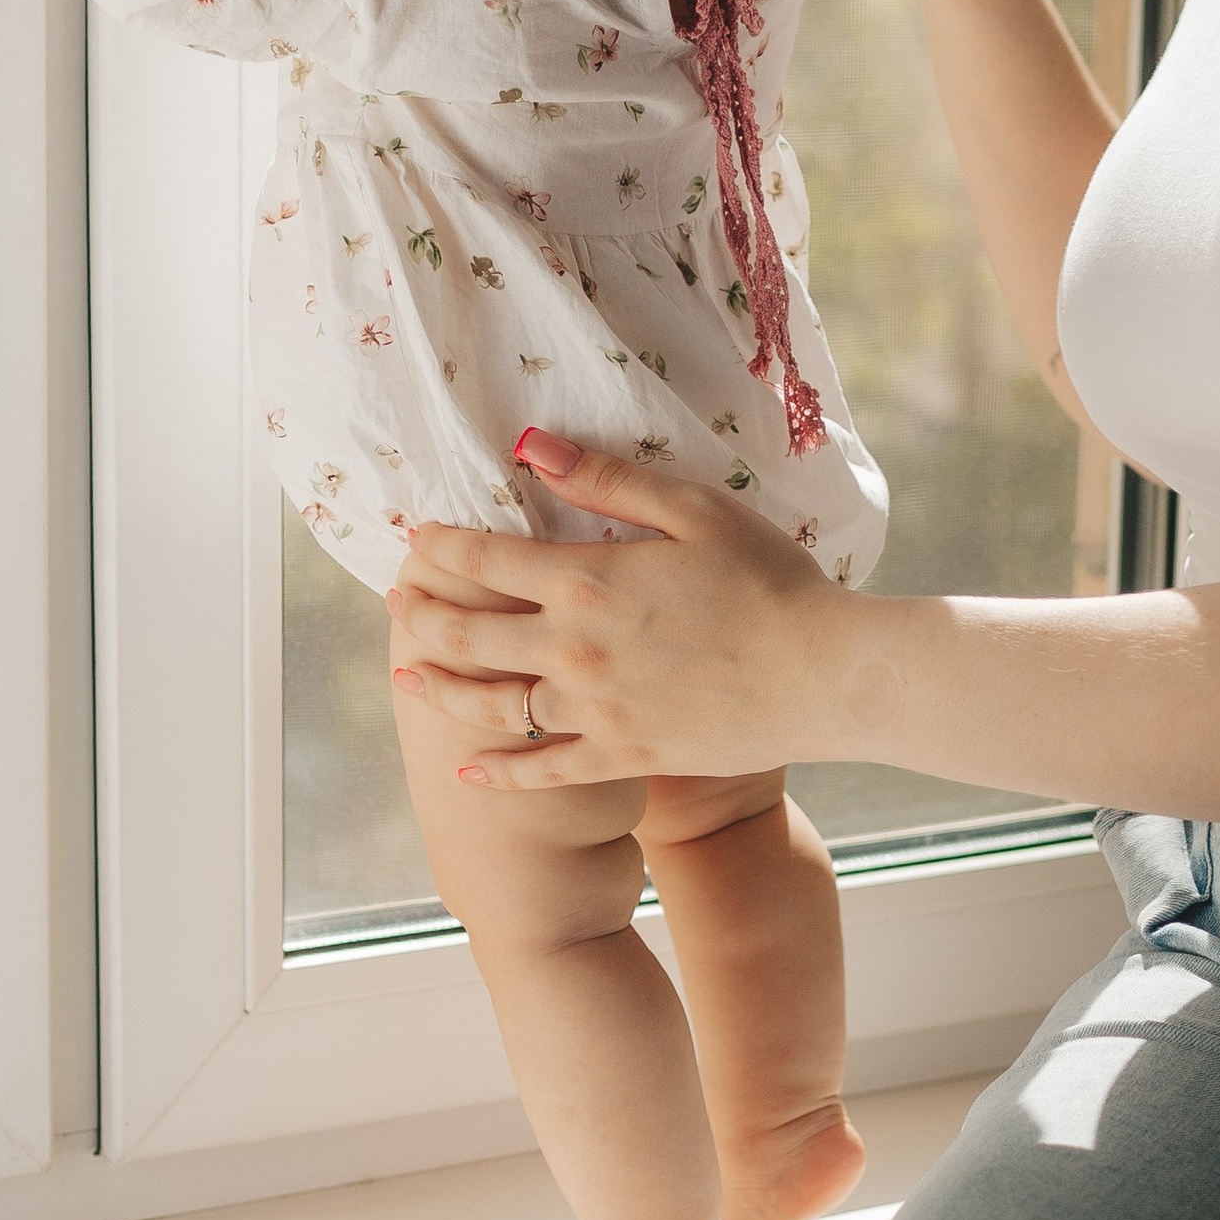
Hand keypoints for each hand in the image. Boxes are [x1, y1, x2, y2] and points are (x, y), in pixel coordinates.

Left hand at [389, 430, 856, 787]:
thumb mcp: (694, 509)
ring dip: (440, 686)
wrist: (825, 675)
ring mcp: (595, 711)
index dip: (441, 547)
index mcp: (588, 579)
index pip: (486, 558)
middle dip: (422, 614)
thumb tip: (528, 447)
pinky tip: (466, 769)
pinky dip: (498, 773)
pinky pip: (544, 772)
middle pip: (470, 633)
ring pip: (492, 704)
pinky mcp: (624, 757)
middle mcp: (574, 649)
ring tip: (405, 673)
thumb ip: (606, 480)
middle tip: (394, 601)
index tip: (415, 538)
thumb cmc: (771, 580)